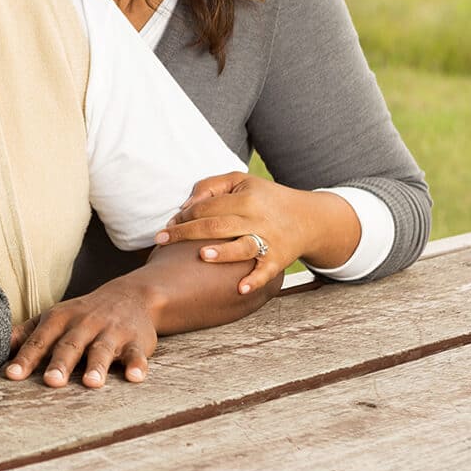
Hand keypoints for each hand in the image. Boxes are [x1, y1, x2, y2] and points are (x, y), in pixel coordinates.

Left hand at [3, 278, 157, 388]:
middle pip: (70, 345)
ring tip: (91, 383)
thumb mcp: (54, 317)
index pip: (39, 341)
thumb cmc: (82, 314)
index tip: (12, 375)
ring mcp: (111, 332)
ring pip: (102, 349)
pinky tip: (135, 377)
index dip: (25, 358)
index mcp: (60, 320)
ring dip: (97, 366)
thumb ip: (26, 333)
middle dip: (60, 364)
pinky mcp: (136, 341)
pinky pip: (137, 354)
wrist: (130, 296)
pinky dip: (137, 365)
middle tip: (51, 382)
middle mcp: (84, 324)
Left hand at [156, 172, 358, 293]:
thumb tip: (185, 206)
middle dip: (186, 233)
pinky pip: (265, 272)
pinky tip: (240, 288)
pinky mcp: (278, 260)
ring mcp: (269, 241)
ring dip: (223, 253)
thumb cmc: (264, 198)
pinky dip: (254, 281)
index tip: (168, 224)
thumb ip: (210, 187)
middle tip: (161, 240)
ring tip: (203, 255)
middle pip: (217, 225)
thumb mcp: (241, 181)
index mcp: (246, 198)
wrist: (309, 218)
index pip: (208, 206)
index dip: (184, 214)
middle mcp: (258, 219)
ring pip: (243, 247)